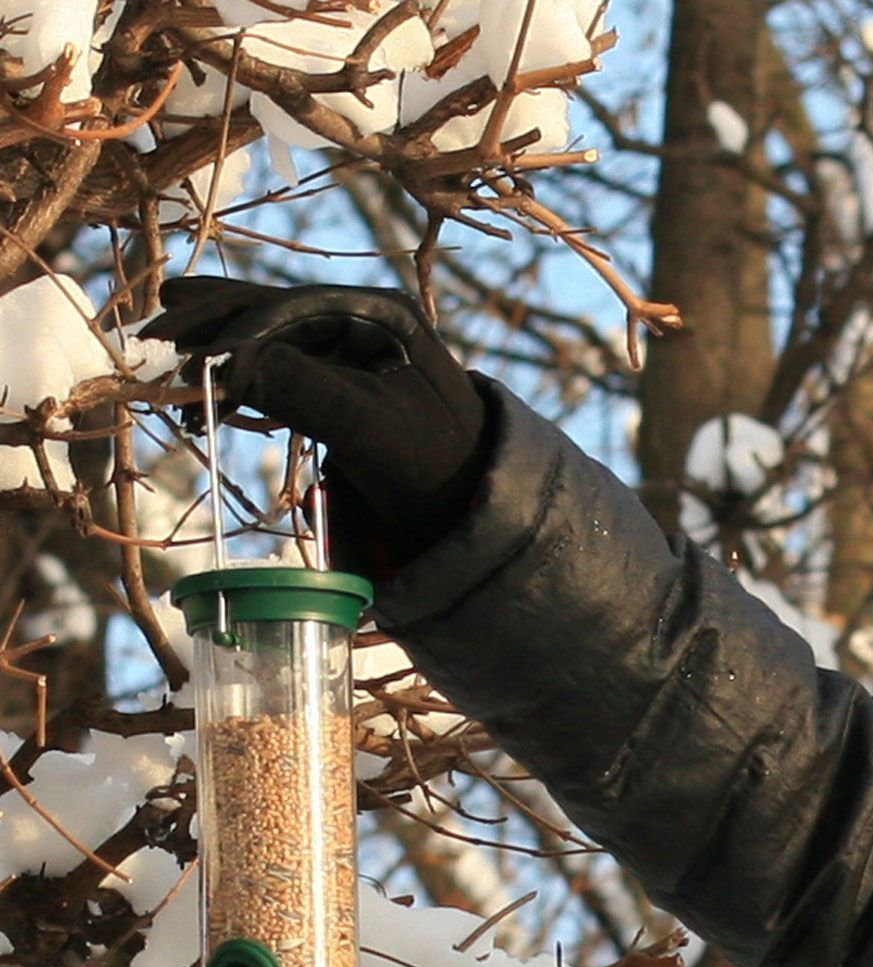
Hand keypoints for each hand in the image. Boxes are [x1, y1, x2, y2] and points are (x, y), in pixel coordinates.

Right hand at [150, 278, 490, 563]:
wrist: (473, 507)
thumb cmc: (434, 468)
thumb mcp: (369, 429)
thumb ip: (304, 391)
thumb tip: (231, 366)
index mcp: (378, 314)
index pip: (289, 309)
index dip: (232, 328)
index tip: (186, 352)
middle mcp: (365, 319)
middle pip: (274, 311)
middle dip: (214, 320)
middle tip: (157, 329)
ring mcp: (356, 349)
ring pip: (273, 335)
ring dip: (221, 341)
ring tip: (169, 338)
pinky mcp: (347, 382)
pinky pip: (285, 364)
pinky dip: (245, 368)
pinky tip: (212, 371)